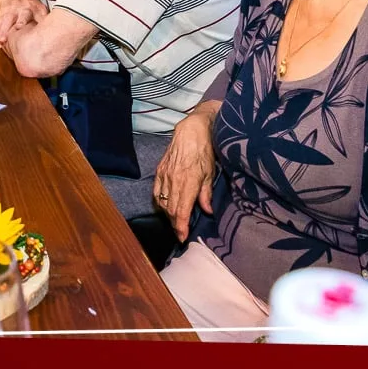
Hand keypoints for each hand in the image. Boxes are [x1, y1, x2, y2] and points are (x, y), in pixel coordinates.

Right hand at [0, 0, 47, 46]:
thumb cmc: (31, 8)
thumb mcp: (42, 13)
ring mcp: (15, 10)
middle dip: (22, 22)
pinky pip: (1, 23)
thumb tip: (61, 43)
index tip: (48, 38)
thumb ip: (48, 25)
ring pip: (9, 19)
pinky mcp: (5, 12)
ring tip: (3, 40)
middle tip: (20, 28)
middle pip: (24, 16)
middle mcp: (27, 9)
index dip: (45, 26)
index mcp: (39, 10)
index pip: (43, 19)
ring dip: (5, 30)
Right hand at [153, 106, 217, 241]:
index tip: (182, 238)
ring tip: (175, 221)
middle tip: (181, 233)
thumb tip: (207, 211)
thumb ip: (206, 194)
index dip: (181, 227)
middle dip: (175, 224)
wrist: (191, 130)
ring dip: (168, 215)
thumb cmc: (205, 151)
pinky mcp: (160, 170)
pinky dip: (160, 202)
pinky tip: (165, 207)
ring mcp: (164, 176)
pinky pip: (156, 192)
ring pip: (162, 202)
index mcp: (188, 183)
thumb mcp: (210, 173)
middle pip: (171, 210)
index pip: (181, 211)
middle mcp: (174, 181)